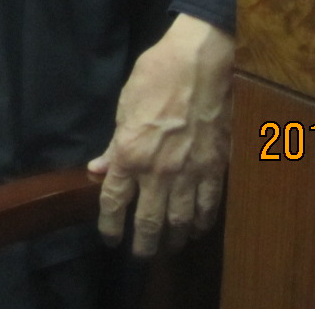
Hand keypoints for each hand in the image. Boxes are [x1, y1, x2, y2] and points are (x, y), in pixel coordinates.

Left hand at [88, 13, 234, 257]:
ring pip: (181, 220)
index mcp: (130, 153)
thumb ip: (114, 144)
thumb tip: (98, 170)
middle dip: (143, 244)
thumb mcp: (125, 105)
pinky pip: (209, 204)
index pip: (113, 200)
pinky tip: (198, 227)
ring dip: (173, 238)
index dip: (109, 224)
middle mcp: (159, 170)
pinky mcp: (216, 167)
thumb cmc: (157, 75)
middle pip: (149, 221)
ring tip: (169, 246)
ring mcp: (190, 172)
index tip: (109, 238)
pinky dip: (202, 221)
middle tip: (141, 254)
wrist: (202, 61)